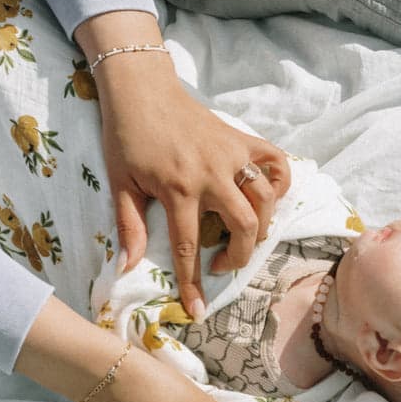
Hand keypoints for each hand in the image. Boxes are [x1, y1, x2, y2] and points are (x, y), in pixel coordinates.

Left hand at [93, 55, 289, 314]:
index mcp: (179, 189)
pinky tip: (267, 197)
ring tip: (240, 235)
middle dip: (237, 257)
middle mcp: (212, 174)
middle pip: (244, 227)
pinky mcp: (242, 140)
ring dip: (260, 226)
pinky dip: (279, 182)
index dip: (193, 283)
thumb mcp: (121, 184)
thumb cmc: (127, 138)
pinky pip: (276, 162)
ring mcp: (233, 155)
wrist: (142, 91)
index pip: (189, 247)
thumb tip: (126, 268)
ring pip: (265, 201)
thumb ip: (129, 226)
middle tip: (219, 264)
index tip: (198, 311)